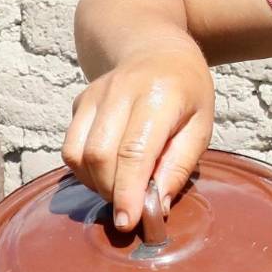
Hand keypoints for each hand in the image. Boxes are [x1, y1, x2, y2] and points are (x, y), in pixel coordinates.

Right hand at [62, 37, 214, 232]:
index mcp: (160, 95)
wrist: (157, 50)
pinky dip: (85, 170)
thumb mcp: (201, 127)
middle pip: (99, 155)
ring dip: (95, 184)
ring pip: (77, 154)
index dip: (127, 191)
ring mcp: (94, 94)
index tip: (128, 222)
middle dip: (112, 192)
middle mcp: (121, 91)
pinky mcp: (79, 101)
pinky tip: (108, 172)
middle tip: (132, 208)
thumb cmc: (187, 92)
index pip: (134, 151)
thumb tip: (157, 206)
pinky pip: (70, 147)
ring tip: (121, 189)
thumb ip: (179, 166)